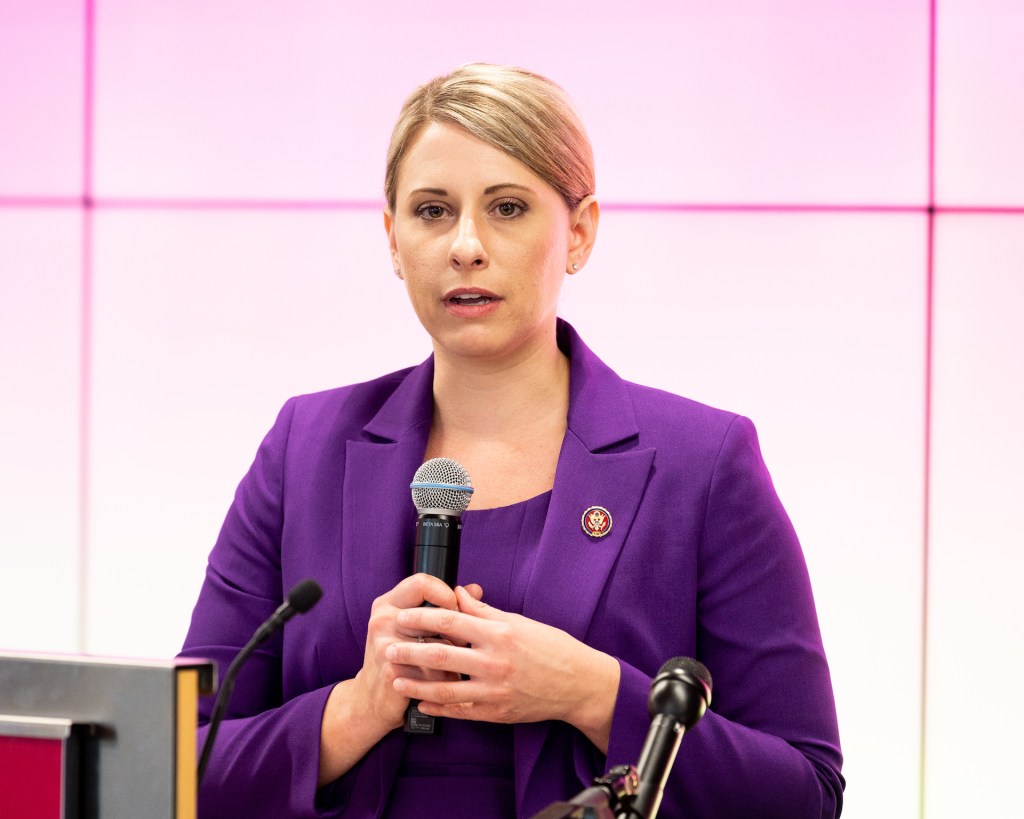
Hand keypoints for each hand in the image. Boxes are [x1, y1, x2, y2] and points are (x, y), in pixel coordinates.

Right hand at [318, 574, 480, 784]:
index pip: (422, 583)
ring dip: (455, 659)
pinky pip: (434, 674)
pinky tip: (445, 683)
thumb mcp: (414, 628)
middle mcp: (382, 621)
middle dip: (456, 633)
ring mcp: (385, 647)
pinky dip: (446, 680)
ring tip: (458, 665)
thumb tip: (475, 589)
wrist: (370, 701)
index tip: (457, 610)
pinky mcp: (393, 673)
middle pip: (434, 616)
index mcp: (387, 604)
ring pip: (439, 647)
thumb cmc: (399, 659)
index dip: (446, 594)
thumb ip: (442, 605)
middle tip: (465, 643)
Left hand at [386, 585, 619, 751]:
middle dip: (410, 651)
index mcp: (499, 634)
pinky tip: (421, 702)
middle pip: (442, 656)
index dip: (422, 619)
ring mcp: (495, 690)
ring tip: (395, 679)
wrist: (578, 684)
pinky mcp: (497, 712)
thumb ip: (484, 611)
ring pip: (446, 690)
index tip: (402, 616)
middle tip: (387, 648)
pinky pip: (461, 711)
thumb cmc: (551, 647)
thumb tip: (456, 594)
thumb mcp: (519, 622)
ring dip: (417, 684)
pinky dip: (438, 707)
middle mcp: (495, 662)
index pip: (452, 623)